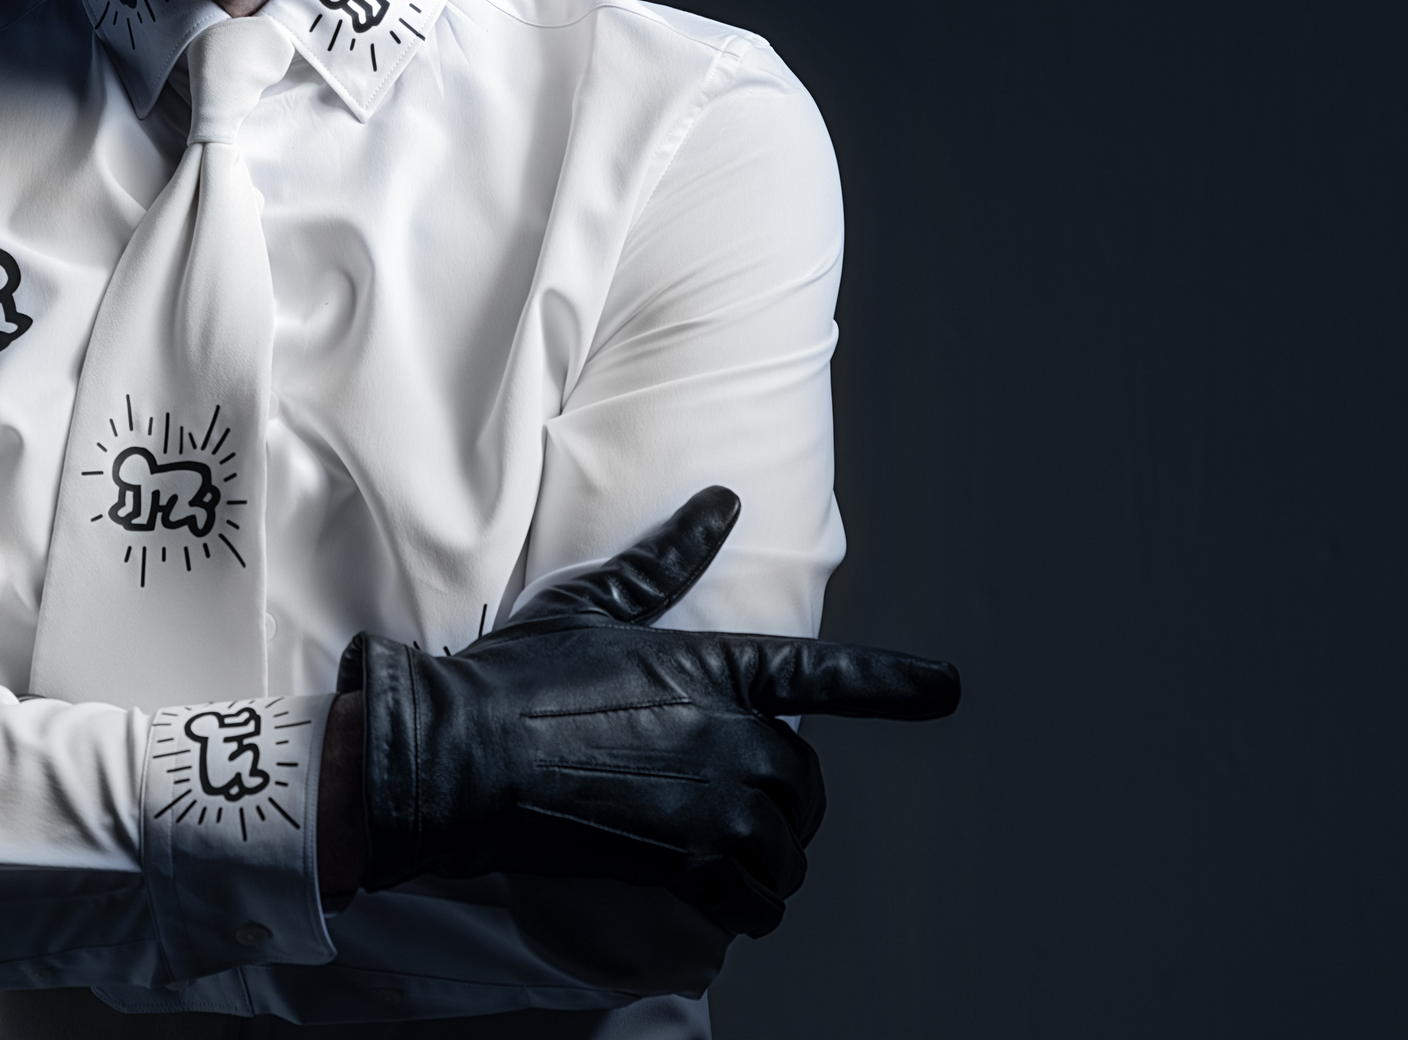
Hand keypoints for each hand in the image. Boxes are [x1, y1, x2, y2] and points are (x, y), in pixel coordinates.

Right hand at [337, 487, 957, 936]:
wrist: (459, 756)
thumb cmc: (516, 676)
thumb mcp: (593, 603)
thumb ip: (667, 561)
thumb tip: (720, 501)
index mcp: (712, 667)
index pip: (823, 675)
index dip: (893, 682)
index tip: (947, 688)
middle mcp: (725, 733)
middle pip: (803, 778)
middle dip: (793, 799)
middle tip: (762, 811)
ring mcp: (706, 800)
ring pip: (783, 841)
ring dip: (776, 858)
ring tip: (753, 866)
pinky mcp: (677, 858)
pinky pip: (746, 893)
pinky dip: (749, 904)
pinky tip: (736, 906)